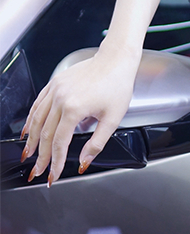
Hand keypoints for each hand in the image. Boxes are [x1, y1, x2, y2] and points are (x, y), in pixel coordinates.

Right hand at [22, 45, 139, 184]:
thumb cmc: (117, 85)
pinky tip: (29, 129)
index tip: (53, 174)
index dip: (55, 161)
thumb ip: (97, 143)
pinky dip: (31, 118)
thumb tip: (83, 162)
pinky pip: (38, 104)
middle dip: (40, 155)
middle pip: (45, 133)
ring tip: (28, 154)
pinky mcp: (55, 82)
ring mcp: (56, 89)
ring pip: (37, 119)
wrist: (116, 59)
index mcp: (75, 108)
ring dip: (31, 139)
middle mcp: (61, 98)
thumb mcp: (113, 119)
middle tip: (37, 171)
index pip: (60, 142)